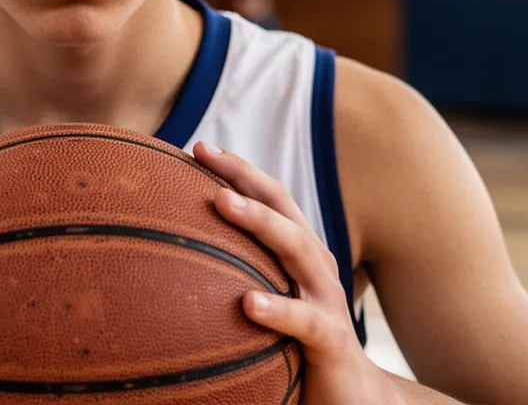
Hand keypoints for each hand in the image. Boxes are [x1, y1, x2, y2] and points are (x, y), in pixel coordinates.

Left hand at [193, 142, 390, 404]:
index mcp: (298, 253)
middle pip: (281, 209)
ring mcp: (326, 300)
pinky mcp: (332, 341)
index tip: (197, 147)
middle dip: (243, 177)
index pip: (270, 198)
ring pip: (295, 248)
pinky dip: (279, 310)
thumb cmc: (297, 343)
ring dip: (259, 221)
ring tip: (221, 202)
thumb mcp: (268, 298)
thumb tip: (171, 253)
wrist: (355, 398)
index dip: (237, 169)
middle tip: (204, 155)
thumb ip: (235, 273)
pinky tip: (248, 304)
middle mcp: (314, 266)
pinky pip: (305, 322)